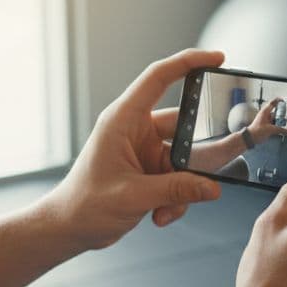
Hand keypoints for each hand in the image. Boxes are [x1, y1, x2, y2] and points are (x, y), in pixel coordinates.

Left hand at [43, 49, 224, 250]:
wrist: (69, 228)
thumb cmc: (83, 204)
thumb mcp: (133, 196)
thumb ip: (176, 190)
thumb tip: (211, 187)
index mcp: (123, 120)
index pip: (159, 78)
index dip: (189, 63)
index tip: (217, 58)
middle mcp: (135, 130)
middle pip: (183, 126)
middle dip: (198, 154)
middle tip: (216, 166)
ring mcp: (143, 151)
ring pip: (184, 159)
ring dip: (184, 186)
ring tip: (169, 207)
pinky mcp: (149, 171)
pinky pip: (177, 178)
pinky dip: (176, 198)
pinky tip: (160, 214)